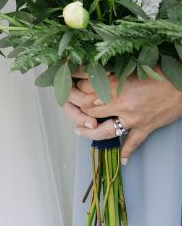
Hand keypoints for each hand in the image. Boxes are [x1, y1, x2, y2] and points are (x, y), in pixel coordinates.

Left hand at [65, 72, 181, 161]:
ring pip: (105, 130)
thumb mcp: (131, 66)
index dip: (75, 84)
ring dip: (90, 132)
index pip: (86, 86)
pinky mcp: (145, 127)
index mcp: (116, 84)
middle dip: (76, 108)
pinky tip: (121, 160)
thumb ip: (112, 72)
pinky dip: (126, 152)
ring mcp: (133, 118)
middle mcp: (122, 103)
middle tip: (68, 106)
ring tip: (80, 131)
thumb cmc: (159, 72)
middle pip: (89, 109)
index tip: (68, 80)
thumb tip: (95, 72)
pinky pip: (132, 143)